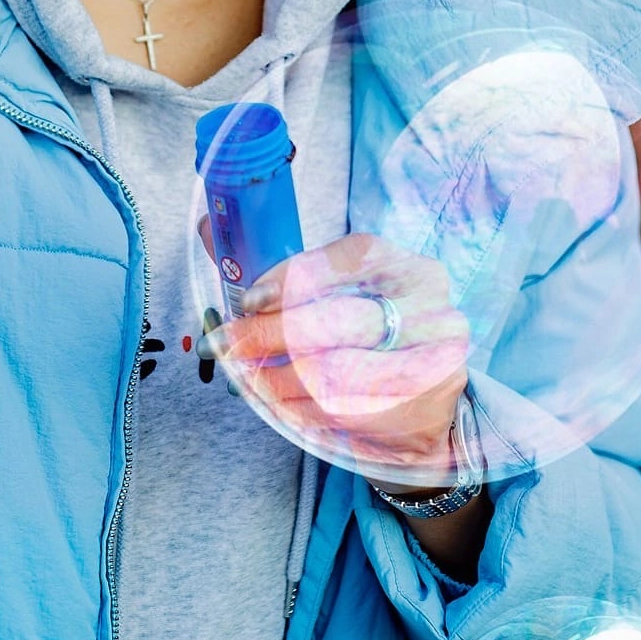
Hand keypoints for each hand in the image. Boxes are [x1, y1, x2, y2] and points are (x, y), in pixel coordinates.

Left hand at [208, 231, 469, 484]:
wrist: (428, 409)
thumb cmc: (373, 341)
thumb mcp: (344, 297)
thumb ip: (282, 269)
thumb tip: (209, 226)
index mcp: (410, 269)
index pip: (351, 258)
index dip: (294, 278)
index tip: (248, 300)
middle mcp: (430, 311)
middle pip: (337, 320)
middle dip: (268, 335)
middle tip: (224, 346)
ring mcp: (431, 363)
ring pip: (332, 374)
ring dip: (274, 380)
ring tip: (242, 377)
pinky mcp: (419, 411)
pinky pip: (342, 413)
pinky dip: (296, 409)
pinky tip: (274, 403)